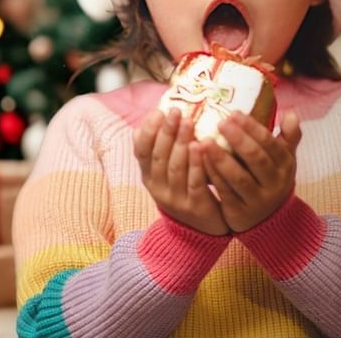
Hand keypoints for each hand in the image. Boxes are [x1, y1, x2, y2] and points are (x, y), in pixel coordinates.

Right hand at [134, 107, 230, 236]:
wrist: (202, 229)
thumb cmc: (185, 190)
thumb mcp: (165, 174)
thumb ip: (156, 152)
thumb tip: (138, 128)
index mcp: (149, 176)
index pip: (141, 152)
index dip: (148, 131)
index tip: (158, 111)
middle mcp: (158, 188)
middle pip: (159, 157)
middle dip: (166, 132)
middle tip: (176, 111)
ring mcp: (176, 198)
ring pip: (175, 168)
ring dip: (181, 143)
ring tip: (189, 122)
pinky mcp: (195, 206)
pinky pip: (195, 182)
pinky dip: (197, 164)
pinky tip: (201, 146)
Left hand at [200, 110, 301, 232]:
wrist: (270, 219)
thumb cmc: (272, 177)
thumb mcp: (284, 158)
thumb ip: (289, 136)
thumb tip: (291, 113)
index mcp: (285, 164)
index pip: (270, 143)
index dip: (252, 128)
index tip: (234, 114)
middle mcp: (275, 182)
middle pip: (256, 159)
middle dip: (238, 139)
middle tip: (220, 123)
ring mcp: (258, 199)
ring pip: (239, 177)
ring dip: (221, 158)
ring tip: (204, 141)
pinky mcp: (240, 212)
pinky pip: (225, 191)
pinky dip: (213, 175)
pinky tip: (201, 161)